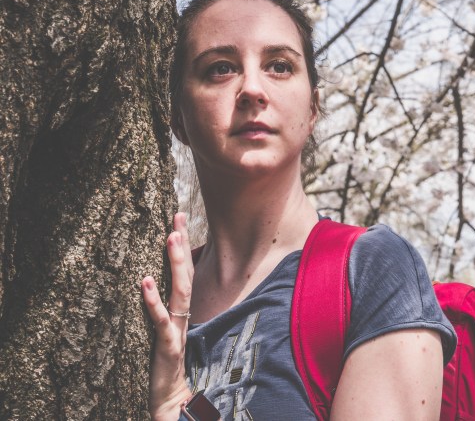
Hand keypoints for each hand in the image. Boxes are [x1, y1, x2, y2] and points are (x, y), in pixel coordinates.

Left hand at [142, 212, 194, 419]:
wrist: (172, 405)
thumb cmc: (168, 373)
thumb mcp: (168, 339)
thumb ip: (167, 317)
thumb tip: (156, 289)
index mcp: (183, 314)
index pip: (186, 274)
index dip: (185, 248)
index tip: (179, 219)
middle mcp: (184, 318)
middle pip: (186, 275)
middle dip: (183, 245)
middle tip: (178, 215)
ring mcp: (177, 330)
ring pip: (180, 292)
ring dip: (177, 264)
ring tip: (171, 237)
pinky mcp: (167, 347)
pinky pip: (161, 321)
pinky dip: (153, 302)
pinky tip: (144, 282)